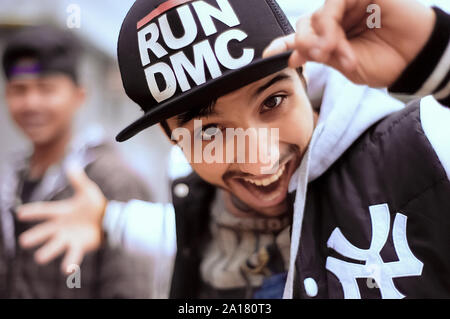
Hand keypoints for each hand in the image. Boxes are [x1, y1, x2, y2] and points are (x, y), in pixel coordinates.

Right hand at [16, 164, 106, 273]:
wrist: (110, 219)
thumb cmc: (96, 205)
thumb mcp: (87, 191)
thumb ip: (78, 180)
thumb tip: (71, 164)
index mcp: (61, 212)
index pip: (45, 211)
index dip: (33, 212)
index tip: (20, 212)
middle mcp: (61, 226)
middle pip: (45, 232)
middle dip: (35, 236)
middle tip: (24, 241)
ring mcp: (69, 237)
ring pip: (55, 246)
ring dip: (48, 252)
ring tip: (39, 258)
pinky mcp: (79, 246)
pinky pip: (73, 256)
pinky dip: (70, 263)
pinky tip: (67, 270)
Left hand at [264, 0, 435, 86]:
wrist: (415, 58)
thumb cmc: (385, 62)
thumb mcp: (347, 66)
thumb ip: (321, 56)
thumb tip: (292, 55)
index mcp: (330, 39)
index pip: (301, 38)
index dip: (282, 43)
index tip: (267, 55)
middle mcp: (335, 21)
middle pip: (304, 26)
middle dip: (306, 45)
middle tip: (322, 58)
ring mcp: (346, 7)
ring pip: (316, 16)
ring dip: (319, 38)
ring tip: (333, 53)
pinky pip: (332, 3)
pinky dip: (329, 25)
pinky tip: (337, 42)